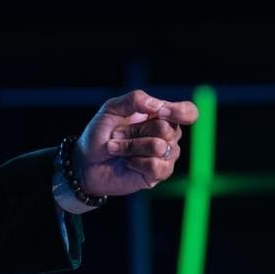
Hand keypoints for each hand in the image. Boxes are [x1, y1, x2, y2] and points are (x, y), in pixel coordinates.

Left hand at [73, 89, 199, 196]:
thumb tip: (158, 106)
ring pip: (159, 147)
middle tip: (116, 134)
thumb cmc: (100, 133)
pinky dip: (135, 162)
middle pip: (167, 128)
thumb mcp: (112, 108)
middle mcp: (168, 135)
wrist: (87, 161)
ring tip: (115, 148)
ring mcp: (166, 155)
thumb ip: (135, 99)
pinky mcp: (159, 174)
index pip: (188, 112)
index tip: (161, 112)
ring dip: (130, 146)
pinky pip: (156, 166)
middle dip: (135, 131)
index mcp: (160, 115)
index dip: (180, 112)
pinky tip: (127, 162)